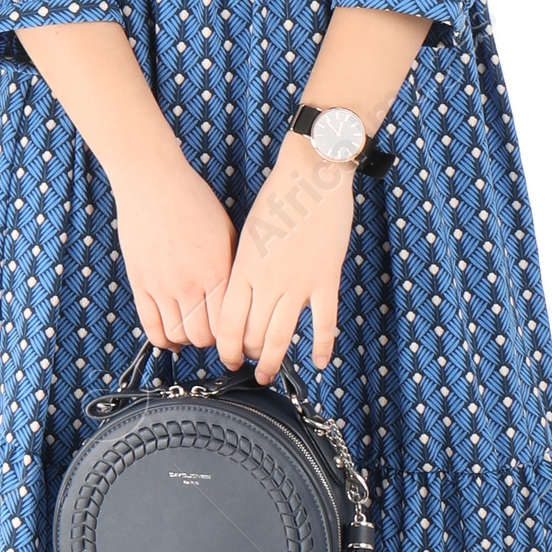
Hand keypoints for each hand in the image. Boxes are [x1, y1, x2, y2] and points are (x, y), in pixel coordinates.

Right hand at [109, 148, 236, 355]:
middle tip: (214, 334)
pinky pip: (150, 326)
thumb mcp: (228, 231)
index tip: (237, 335)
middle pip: (204, 337)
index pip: (230, 324)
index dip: (235, 336)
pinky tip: (171, 338)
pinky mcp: (140, 283)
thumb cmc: (192, 200)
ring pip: (177, 335)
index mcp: (218, 270)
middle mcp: (191, 283)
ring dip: (187, 340)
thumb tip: (242, 297)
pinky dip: (162, 340)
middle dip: (212, 341)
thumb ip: (234, 268)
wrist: (152, 181)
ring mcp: (162, 285)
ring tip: (193, 332)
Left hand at [215, 131, 355, 381]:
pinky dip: (323, 346)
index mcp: (244, 269)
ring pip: (281, 336)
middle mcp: (267, 282)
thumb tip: (240, 293)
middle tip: (248, 365)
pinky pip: (324, 322)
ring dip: (274, 362)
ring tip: (269, 375)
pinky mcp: (326, 279)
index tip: (227, 356)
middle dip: (247, 356)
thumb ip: (244, 267)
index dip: (225, 347)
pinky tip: (321, 363)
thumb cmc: (279, 198)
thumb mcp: (248, 234)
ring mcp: (298, 283)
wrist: (313, 176)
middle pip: (252, 335)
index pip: (227, 322)